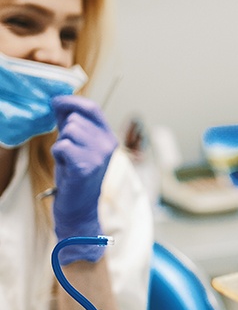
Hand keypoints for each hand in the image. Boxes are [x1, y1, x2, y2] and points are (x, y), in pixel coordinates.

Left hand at [51, 96, 117, 263]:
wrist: (80, 209)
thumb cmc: (76, 176)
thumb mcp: (79, 146)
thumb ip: (72, 123)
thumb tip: (59, 101)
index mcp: (109, 137)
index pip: (92, 108)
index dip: (72, 102)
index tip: (56, 101)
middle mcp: (108, 144)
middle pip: (77, 120)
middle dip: (65, 132)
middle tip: (69, 152)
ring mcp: (99, 155)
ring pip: (69, 132)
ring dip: (61, 145)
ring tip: (67, 160)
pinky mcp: (86, 166)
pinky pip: (62, 146)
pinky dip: (58, 155)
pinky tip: (65, 166)